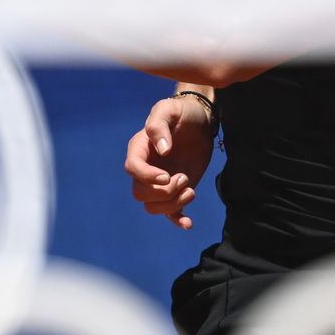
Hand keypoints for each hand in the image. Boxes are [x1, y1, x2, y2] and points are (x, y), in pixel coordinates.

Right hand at [124, 95, 215, 228]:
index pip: (133, 169)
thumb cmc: (182, 113)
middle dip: (163, 191)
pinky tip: (188, 223)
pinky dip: (177, 220)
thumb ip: (160, 126)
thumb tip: (162, 150)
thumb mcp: (169, 110)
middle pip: (140, 193)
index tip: (167, 176)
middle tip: (184, 178)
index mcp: (139, 149)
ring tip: (190, 190)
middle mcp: (145, 169)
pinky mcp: (174, 191)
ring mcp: (159, 183)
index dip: (147, 176)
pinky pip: (169, 213)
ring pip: (152, 207)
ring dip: (172, 204)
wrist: (200, 121)